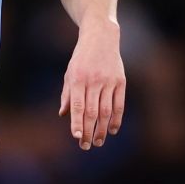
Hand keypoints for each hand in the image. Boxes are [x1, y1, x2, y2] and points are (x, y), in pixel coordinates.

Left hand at [59, 20, 126, 149]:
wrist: (101, 37)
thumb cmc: (81, 58)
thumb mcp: (69, 73)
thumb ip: (67, 94)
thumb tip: (64, 115)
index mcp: (78, 79)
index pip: (77, 106)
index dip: (77, 123)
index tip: (76, 137)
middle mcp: (94, 81)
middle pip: (91, 112)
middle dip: (88, 131)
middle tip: (85, 146)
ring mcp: (109, 81)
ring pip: (106, 111)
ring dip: (102, 129)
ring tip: (98, 142)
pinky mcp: (121, 81)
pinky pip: (119, 104)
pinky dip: (116, 119)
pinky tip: (112, 130)